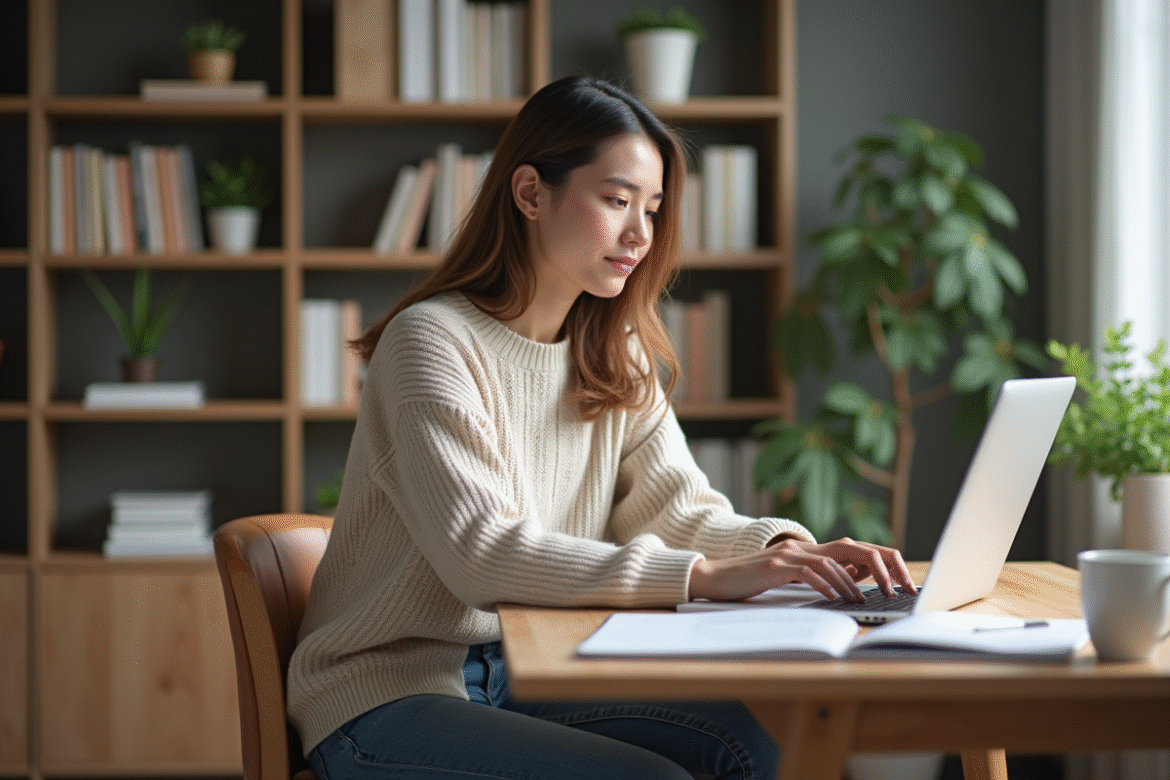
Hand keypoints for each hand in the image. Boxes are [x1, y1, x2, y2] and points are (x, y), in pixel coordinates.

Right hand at [687, 537, 916, 602]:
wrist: (713, 578)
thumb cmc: (750, 582)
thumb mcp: (788, 577)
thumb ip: (817, 574)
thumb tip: (854, 578)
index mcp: (806, 549)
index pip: (852, 548)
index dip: (878, 561)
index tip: (897, 581)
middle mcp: (800, 547)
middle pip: (850, 547)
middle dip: (877, 567)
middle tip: (894, 587)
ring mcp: (787, 555)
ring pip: (830, 561)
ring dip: (852, 581)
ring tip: (863, 598)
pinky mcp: (774, 567)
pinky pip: (807, 573)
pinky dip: (824, 584)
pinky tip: (833, 597)